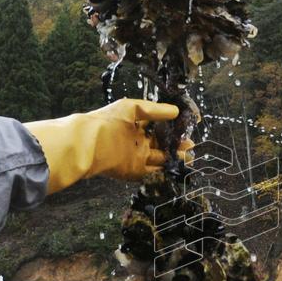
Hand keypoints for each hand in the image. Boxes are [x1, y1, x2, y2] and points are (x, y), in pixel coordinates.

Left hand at [25, 98, 181, 193]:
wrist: (89, 142)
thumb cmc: (108, 121)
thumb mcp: (132, 107)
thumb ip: (155, 110)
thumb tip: (176, 111)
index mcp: (134, 126)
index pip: (156, 128)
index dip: (171, 129)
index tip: (186, 128)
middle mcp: (136, 142)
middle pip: (160, 145)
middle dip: (176, 145)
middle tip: (192, 145)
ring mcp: (135, 158)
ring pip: (159, 159)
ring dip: (174, 158)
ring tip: (190, 156)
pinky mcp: (134, 172)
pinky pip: (152, 173)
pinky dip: (164, 171)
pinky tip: (177, 167)